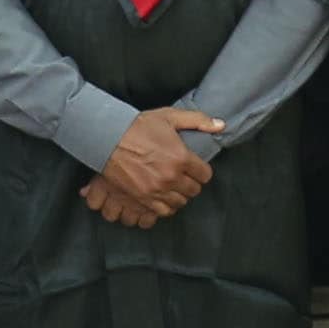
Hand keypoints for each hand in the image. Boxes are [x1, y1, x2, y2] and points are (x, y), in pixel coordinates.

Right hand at [82, 106, 221, 229]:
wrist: (107, 138)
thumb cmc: (138, 126)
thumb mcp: (169, 116)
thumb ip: (198, 120)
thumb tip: (221, 125)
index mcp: (181, 157)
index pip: (205, 175)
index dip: (201, 171)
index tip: (195, 168)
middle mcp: (172, 177)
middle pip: (194, 190)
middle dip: (191, 183)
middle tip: (183, 176)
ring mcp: (157, 190)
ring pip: (180, 203)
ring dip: (179, 195)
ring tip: (173, 186)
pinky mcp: (143, 199)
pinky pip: (163, 211)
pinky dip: (166, 206)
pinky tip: (162, 196)